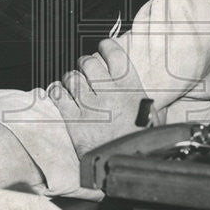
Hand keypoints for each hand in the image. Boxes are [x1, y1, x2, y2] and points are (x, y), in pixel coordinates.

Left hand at [50, 38, 145, 157]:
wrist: (130, 163)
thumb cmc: (145, 141)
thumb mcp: (153, 113)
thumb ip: (141, 97)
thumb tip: (139, 92)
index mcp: (130, 86)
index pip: (113, 53)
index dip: (106, 46)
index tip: (103, 46)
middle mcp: (109, 91)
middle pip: (88, 62)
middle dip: (85, 63)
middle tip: (86, 68)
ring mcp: (90, 105)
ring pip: (72, 78)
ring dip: (72, 78)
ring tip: (74, 83)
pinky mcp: (74, 120)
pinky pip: (59, 96)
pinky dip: (56, 91)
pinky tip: (59, 92)